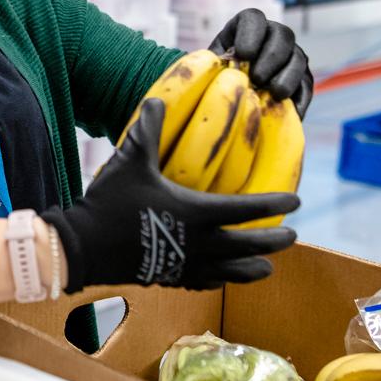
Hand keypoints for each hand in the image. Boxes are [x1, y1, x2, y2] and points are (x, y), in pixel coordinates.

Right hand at [42, 99, 298, 292]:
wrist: (85, 247)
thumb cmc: (111, 201)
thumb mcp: (131, 160)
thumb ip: (148, 129)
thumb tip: (158, 99)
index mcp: (196, 212)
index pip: (245, 208)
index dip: (273, 204)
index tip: (296, 201)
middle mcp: (198, 242)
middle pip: (247, 245)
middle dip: (272, 241)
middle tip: (292, 236)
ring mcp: (185, 264)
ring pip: (231, 270)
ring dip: (252, 268)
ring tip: (268, 268)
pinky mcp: (169, 278)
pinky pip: (204, 281)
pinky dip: (220, 278)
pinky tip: (223, 277)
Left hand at [210, 8, 312, 117]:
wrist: (235, 98)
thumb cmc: (218, 77)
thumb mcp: (213, 67)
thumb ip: (216, 64)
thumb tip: (219, 67)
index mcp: (247, 27)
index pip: (253, 18)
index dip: (251, 33)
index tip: (243, 54)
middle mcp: (274, 35)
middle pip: (282, 35)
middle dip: (270, 58)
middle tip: (256, 79)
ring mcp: (292, 55)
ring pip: (298, 59)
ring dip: (287, 77)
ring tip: (273, 94)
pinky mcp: (302, 78)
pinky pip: (306, 85)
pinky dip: (299, 98)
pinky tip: (290, 109)